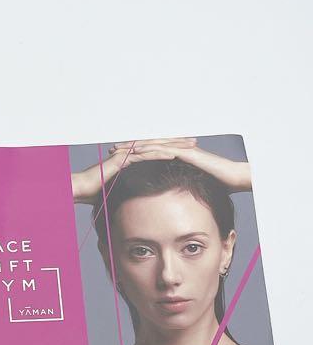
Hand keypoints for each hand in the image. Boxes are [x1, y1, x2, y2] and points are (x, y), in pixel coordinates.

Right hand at [71, 138, 198, 202]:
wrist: (78, 189)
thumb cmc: (92, 193)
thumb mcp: (116, 193)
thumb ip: (127, 194)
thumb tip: (135, 207)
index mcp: (130, 160)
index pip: (155, 152)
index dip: (172, 150)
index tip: (187, 151)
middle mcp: (129, 154)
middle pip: (158, 146)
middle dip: (177, 143)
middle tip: (195, 142)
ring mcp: (125, 155)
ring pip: (154, 148)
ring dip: (173, 146)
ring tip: (189, 146)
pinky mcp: (121, 159)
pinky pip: (143, 155)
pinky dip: (158, 154)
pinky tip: (172, 154)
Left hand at [112, 140, 252, 191]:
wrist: (234, 177)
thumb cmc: (217, 183)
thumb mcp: (191, 186)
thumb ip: (179, 188)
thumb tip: (168, 199)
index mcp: (176, 156)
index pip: (151, 152)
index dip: (134, 153)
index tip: (118, 156)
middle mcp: (177, 150)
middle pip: (148, 146)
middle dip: (129, 146)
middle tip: (111, 149)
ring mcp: (182, 149)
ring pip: (153, 145)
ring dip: (134, 146)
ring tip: (119, 149)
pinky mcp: (187, 152)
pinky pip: (165, 149)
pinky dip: (150, 149)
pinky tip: (137, 151)